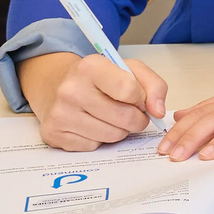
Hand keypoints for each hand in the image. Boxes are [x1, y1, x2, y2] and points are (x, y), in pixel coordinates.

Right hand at [19, 50, 167, 151]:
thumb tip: (159, 112)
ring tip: (112, 117)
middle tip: (133, 113)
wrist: (55, 86)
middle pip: (124, 117)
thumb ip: (153, 85)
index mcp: (90, 67)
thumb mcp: (129, 69)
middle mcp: (70, 90)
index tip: (138, 98)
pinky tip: (93, 125)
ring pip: (111, 136)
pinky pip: (93, 146)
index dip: (141, 98)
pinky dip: (99, 139)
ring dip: (120, 130)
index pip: (129, 90)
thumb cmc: (98, 78)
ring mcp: (60, 114)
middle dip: (137, 119)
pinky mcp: (54, 135)